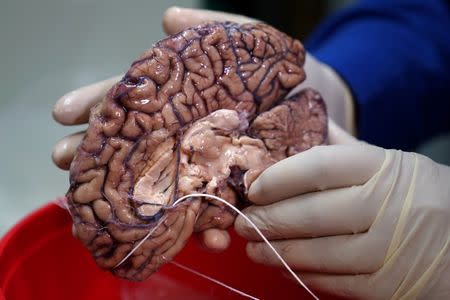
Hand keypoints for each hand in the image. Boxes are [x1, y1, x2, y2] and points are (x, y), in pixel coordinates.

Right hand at [52, 7, 355, 251]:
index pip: (135, 98)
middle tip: (65, 161)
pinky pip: (216, 213)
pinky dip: (210, 227)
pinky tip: (209, 235)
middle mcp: (190, 135)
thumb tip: (168, 17)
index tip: (65, 113)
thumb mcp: (256, 44)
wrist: (326, 109)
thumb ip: (216, 29)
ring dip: (145, 202)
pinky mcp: (235, 192)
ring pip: (170, 188)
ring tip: (124, 209)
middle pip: (137, 144)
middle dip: (100, 153)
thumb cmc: (289, 75)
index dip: (99, 102)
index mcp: (187, 101)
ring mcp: (210, 167)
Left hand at [234, 122, 449, 298]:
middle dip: (267, 220)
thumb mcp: (387, 162)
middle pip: (310, 213)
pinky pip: (333, 282)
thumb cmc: (414, 193)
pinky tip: (284, 266)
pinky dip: (302, 274)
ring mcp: (389, 249)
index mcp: (382, 167)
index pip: (317, 166)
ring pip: (317, 253)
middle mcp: (386, 206)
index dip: (278, 178)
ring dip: (276, 251)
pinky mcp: (389, 285)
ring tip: (253, 247)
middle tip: (241, 222)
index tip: (253, 188)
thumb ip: (343, 147)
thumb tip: (304, 120)